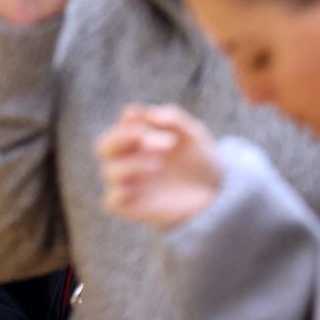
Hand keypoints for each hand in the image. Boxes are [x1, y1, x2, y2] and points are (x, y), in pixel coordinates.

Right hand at [97, 104, 222, 227]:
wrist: (216, 194)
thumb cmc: (200, 159)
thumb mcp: (194, 135)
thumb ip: (173, 119)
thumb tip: (147, 114)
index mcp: (140, 136)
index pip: (124, 123)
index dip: (132, 119)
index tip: (151, 121)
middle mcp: (128, 158)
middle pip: (104, 146)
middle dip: (120, 139)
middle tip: (143, 138)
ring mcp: (128, 182)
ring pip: (110, 171)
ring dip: (132, 164)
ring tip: (158, 164)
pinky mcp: (130, 206)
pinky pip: (112, 201)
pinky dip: (121, 193)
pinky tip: (142, 188)